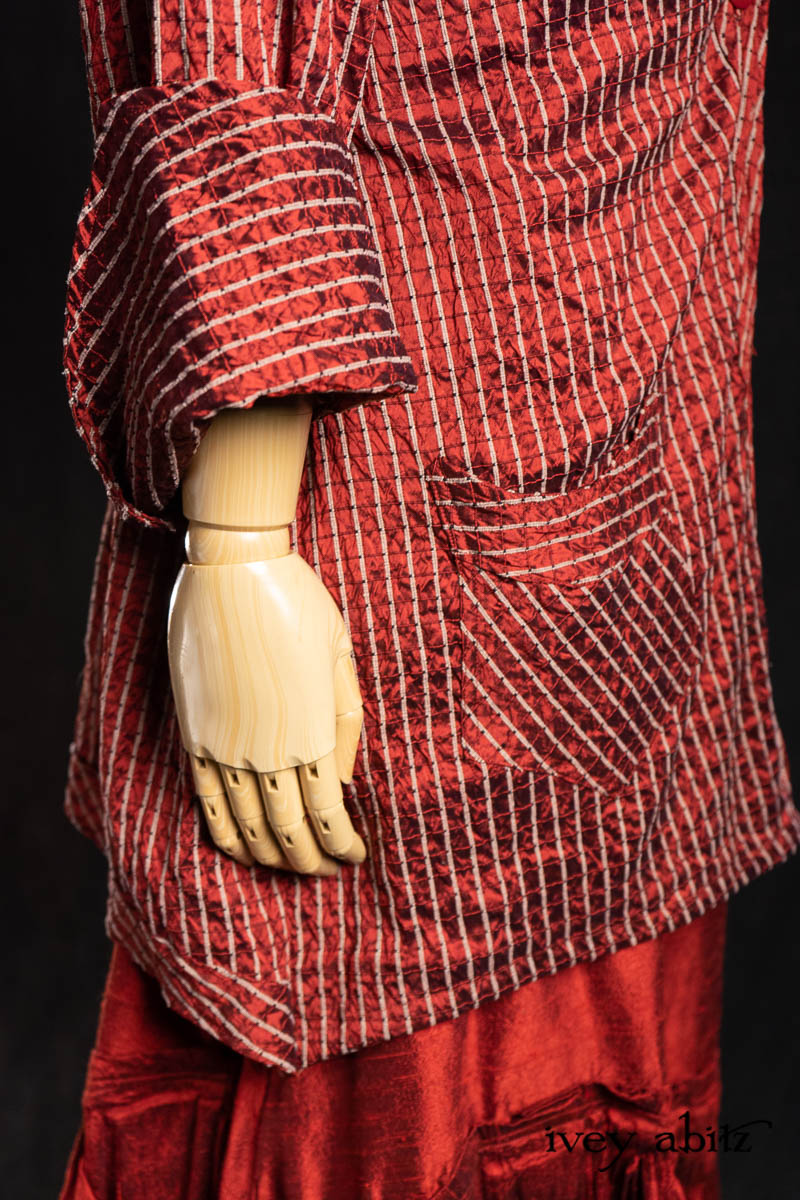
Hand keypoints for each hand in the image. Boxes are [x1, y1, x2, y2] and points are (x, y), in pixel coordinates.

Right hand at [167, 550, 365, 875]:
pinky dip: (225, 832)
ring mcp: (225, 744)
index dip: (343, 845)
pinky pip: (207, 799)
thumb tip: (343, 779)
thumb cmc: (298, 602)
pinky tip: (240, 848)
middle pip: (289, 831)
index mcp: (313, 731)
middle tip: (325, 871)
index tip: (356, 856)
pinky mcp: (194, 732)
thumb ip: (344, 721)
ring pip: (247, 824)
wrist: (233, 568)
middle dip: (310, 860)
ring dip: (270, 855)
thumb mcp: (340, 655)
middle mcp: (267, 749)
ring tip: (287, 867)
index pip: (329, 814)